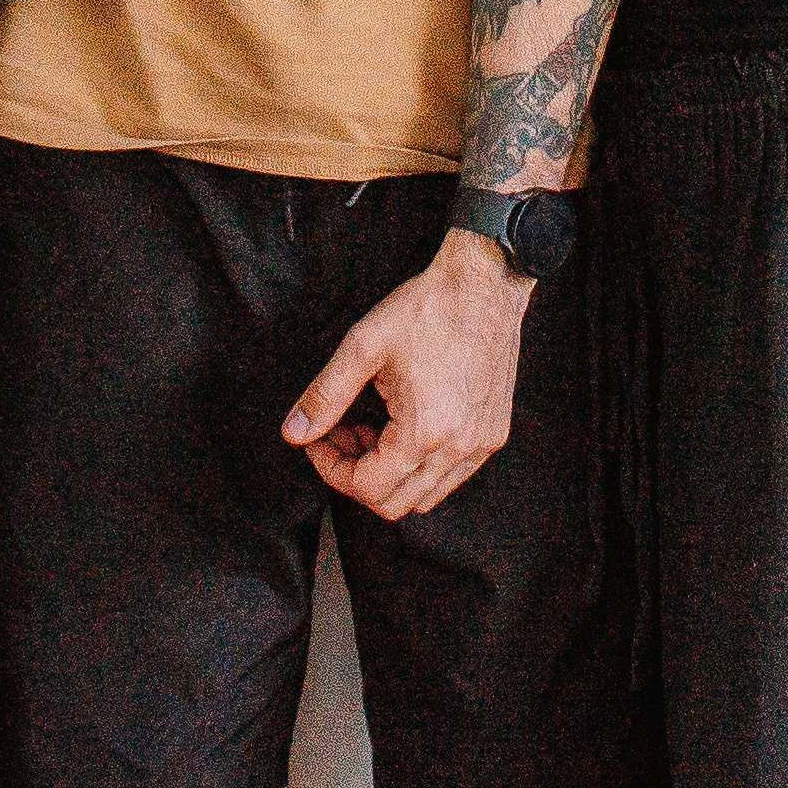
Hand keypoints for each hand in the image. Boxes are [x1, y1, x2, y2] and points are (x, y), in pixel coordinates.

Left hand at [284, 233, 535, 521]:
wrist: (484, 283)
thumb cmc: (427, 308)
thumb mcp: (363, 347)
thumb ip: (324, 396)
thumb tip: (294, 433)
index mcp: (425, 432)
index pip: (368, 489)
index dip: (331, 470)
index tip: (318, 440)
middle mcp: (459, 448)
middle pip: (396, 504)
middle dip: (356, 476)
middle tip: (340, 434)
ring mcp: (481, 444)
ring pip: (425, 496)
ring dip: (389, 474)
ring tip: (370, 429)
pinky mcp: (493, 434)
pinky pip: (451, 476)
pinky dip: (419, 466)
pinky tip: (403, 427)